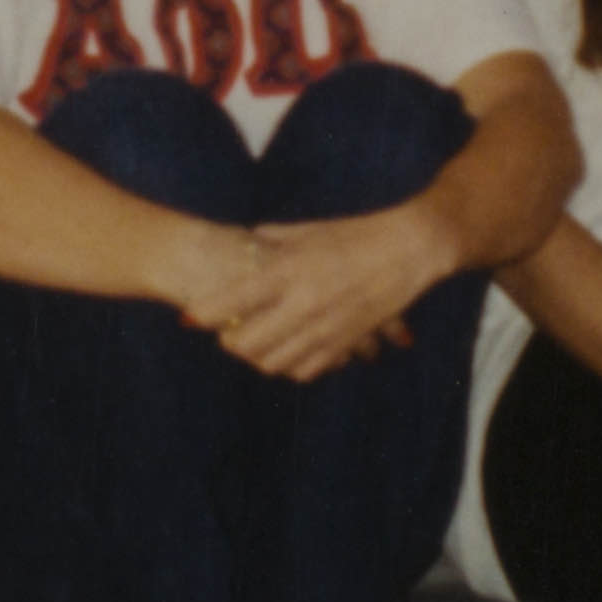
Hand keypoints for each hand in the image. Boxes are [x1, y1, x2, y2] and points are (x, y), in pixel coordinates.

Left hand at [191, 211, 451, 385]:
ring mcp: (324, 328)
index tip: (189, 317)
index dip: (201, 313)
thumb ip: (271, 241)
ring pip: (271, 363)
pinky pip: (304, 370)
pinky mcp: (344, 344)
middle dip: (228, 340)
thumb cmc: (358, 233)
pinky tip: (290, 348)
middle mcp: (302, 303)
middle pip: (244, 344)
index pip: (229, 301)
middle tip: (227, 329)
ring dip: (256, 356)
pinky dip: (289, 365)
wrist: (412, 249)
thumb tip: (241, 245)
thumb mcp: (309, 230)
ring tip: (257, 340)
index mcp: (289, 269)